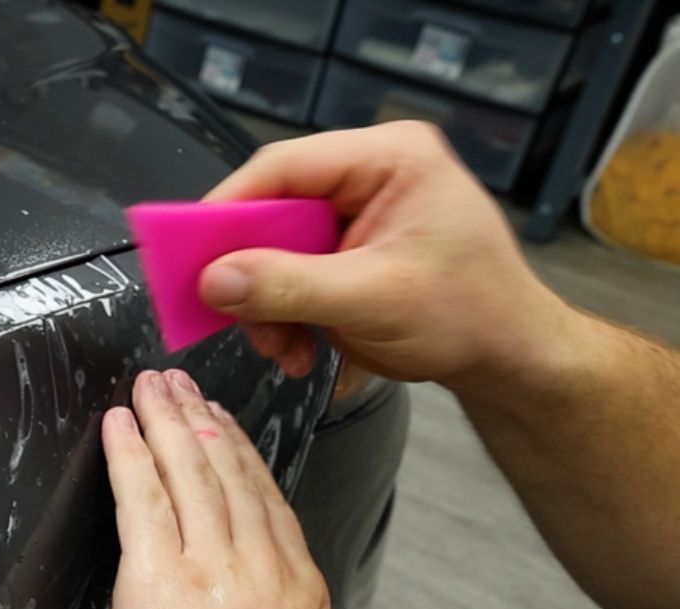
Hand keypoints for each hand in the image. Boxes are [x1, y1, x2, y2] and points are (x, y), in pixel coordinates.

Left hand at [101, 370, 337, 608]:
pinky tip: (119, 427)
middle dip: (202, 423)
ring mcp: (212, 567)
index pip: (269, 503)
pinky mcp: (159, 576)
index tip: (226, 426)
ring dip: (166, 423)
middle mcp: (261, 567)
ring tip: (150, 388)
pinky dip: (130, 456)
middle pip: (229, 475)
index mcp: (299, 590)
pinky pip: (143, 499)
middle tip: (182, 386)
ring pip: (188, 475)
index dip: (243, 456)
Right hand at [198, 122, 573, 396]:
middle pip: (273, 210)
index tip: (190, 255)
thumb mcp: (371, 300)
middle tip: (237, 318)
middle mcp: (370, 173)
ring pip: (275, 248)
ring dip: (268, 306)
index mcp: (389, 158)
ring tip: (283, 349)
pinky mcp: (350, 249)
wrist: (510, 357)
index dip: (228, 210)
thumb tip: (213, 281)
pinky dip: (285, 314)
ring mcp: (359, 212)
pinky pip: (292, 272)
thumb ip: (288, 286)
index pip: (283, 167)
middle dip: (254, 274)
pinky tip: (300, 348)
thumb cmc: (470, 315)